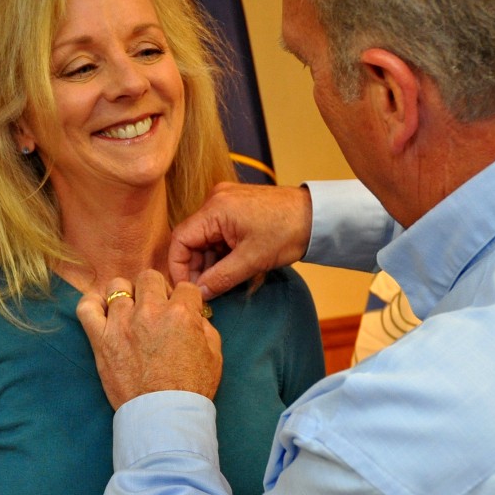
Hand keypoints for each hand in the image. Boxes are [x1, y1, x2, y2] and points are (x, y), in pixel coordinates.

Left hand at [77, 270, 222, 410]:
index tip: (181, 310)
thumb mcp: (214, 355)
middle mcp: (150, 312)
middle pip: (149, 277)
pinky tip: (102, 311)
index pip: (185, 286)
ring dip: (126, 296)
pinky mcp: (100, 338)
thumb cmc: (192, 388)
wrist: (164, 415)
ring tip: (129, 312)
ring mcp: (122, 323)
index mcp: (181, 313)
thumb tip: (196, 316)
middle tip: (156, 309)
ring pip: (118, 286)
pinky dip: (92, 304)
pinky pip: (87, 307)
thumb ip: (206, 328)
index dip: (185, 298)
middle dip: (156, 290)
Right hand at [168, 182, 312, 298]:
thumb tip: (198, 294)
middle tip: (205, 291)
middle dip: (195, 267)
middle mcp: (215, 200)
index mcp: (215, 209)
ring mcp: (225, 202)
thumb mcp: (251, 261)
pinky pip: (217, 232)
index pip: (180, 240)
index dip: (178, 267)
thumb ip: (220, 278)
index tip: (186, 289)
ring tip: (220, 282)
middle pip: (191, 239)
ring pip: (204, 238)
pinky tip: (229, 267)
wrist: (317, 216)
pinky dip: (219, 252)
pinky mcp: (235, 207)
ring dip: (209, 261)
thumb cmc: (288, 232)